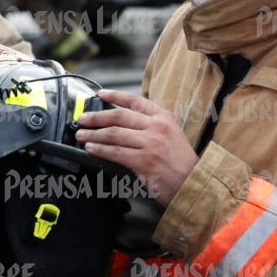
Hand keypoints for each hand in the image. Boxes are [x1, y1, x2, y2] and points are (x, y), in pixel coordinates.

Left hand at [75, 90, 198, 206]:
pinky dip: (100, 149)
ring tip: (82, 134)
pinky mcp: (143, 161)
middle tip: (83, 118)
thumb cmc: (182, 162)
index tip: (100, 94)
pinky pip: (115, 152)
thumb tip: (123, 124)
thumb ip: (152, 126)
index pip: (135, 100)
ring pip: (114, 133)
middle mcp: (156, 127)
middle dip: (96, 116)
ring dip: (93, 133)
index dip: (114, 96)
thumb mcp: (172, 135)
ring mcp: (150, 143)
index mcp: (164, 118)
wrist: (194, 182)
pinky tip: (91, 148)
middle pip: (119, 116)